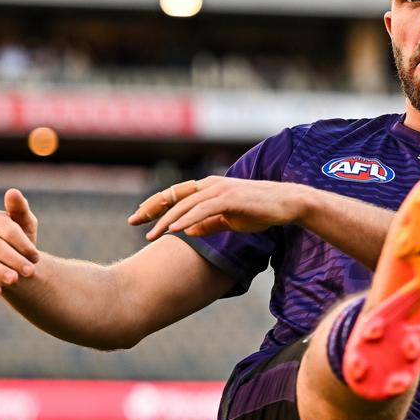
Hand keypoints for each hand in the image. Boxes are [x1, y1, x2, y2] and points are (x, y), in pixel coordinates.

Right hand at [0, 189, 40, 298]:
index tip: (36, 257)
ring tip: (15, 281)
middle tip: (31, 272)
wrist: (15, 263)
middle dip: (14, 259)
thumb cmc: (22, 240)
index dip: (22, 243)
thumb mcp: (26, 225)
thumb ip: (20, 209)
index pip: (6, 228)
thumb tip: (13, 192)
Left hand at [128, 177, 306, 240]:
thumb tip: (186, 231)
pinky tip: (175, 229)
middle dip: (151, 209)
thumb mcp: (230, 220)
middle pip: (173, 195)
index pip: (174, 194)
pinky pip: (203, 209)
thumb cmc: (260, 210)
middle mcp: (211, 185)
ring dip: (166, 219)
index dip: (154, 204)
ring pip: (185, 203)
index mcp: (208, 188)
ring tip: (151, 234)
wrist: (287, 204)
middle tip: (132, 223)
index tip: (138, 218)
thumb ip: (208, 223)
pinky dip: (187, 218)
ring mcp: (221, 189)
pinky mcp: (231, 198)